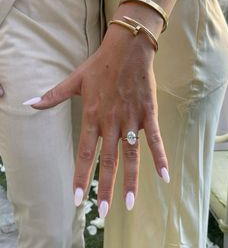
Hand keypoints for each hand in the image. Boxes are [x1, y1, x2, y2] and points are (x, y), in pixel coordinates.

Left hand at [25, 25, 168, 216]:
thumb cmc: (100, 65)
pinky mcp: (147, 114)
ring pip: (131, 155)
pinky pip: (154, 139)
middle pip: (107, 160)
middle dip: (104, 187)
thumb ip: (52, 95)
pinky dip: (159, 157)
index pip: (84, 152)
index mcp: (92, 116)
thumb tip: (28, 103)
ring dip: (130, 180)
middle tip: (102, 211)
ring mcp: (131, 119)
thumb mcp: (73, 79)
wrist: (127, 50)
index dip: (80, 176)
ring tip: (129, 203)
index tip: (77, 199)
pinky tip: (164, 177)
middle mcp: (111, 122)